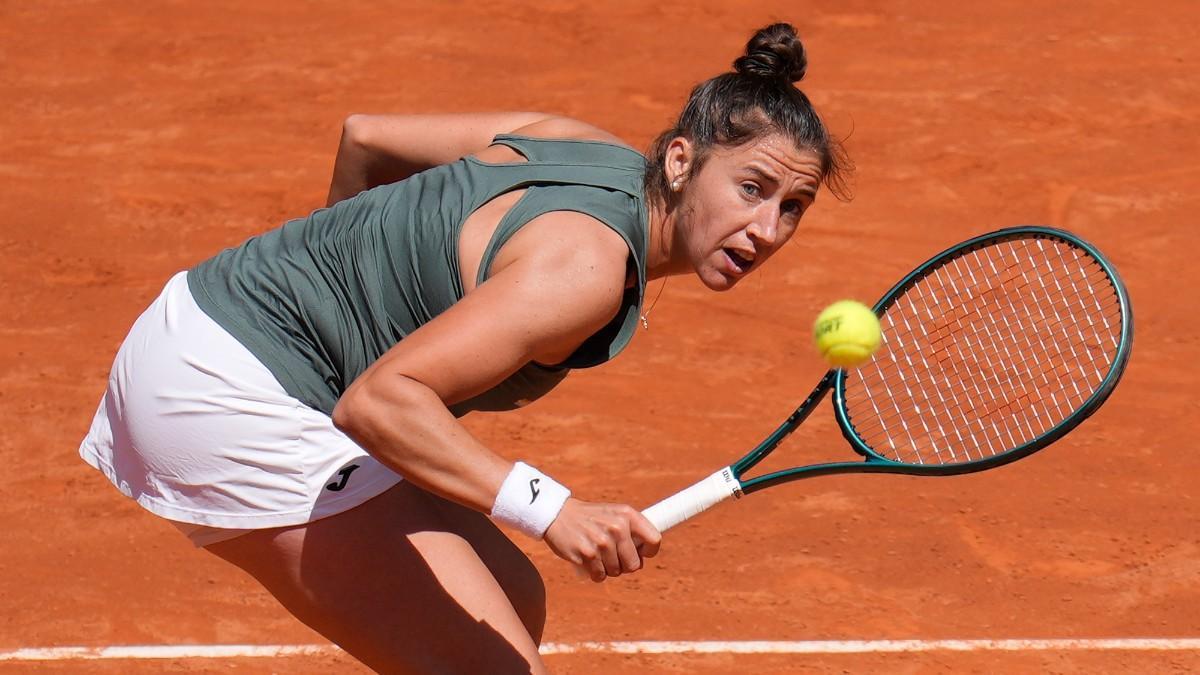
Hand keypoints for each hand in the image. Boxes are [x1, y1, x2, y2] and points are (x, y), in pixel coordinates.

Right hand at [543, 498, 661, 581]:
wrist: (558, 514)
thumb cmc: (591, 518)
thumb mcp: (614, 513)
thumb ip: (633, 529)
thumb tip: (646, 555)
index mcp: (627, 514)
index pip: (654, 540)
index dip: (648, 551)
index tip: (639, 552)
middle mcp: (617, 527)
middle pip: (635, 564)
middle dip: (625, 565)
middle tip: (612, 555)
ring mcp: (602, 542)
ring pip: (616, 572)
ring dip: (607, 568)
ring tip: (597, 553)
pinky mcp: (587, 554)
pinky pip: (600, 576)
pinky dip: (595, 572)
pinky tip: (588, 559)